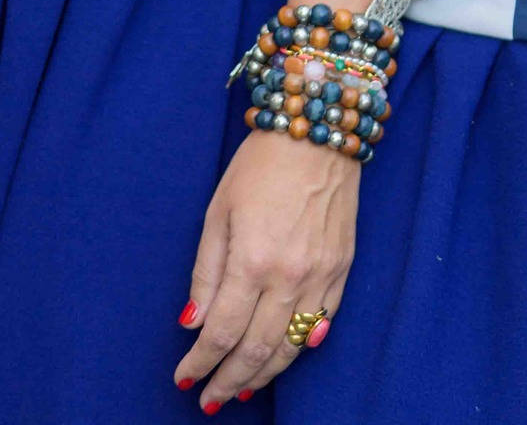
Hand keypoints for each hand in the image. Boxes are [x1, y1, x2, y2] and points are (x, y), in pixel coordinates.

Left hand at [174, 132, 359, 409]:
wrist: (320, 128)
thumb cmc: (261, 163)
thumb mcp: (218, 209)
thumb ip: (206, 271)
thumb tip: (192, 322)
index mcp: (253, 260)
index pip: (221, 333)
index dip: (199, 362)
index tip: (184, 377)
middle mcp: (290, 276)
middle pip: (256, 350)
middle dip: (228, 381)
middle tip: (209, 399)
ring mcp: (322, 275)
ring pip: (291, 345)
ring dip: (263, 374)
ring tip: (241, 389)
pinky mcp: (343, 267)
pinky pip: (322, 323)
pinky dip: (300, 348)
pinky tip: (284, 357)